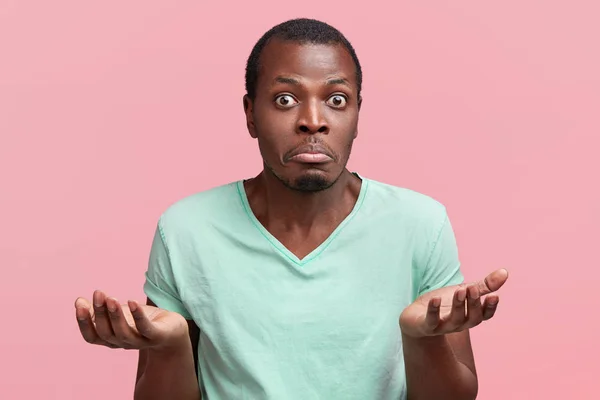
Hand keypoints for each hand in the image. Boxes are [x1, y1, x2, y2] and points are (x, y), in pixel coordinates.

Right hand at [74, 290, 188, 350]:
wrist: (172, 331)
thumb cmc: (140, 321)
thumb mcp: (118, 313)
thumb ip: (99, 310)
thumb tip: (78, 301)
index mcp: (111, 339)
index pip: (92, 337)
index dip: (84, 323)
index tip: (79, 305)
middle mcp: (123, 343)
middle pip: (106, 333)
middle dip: (100, 313)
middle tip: (98, 294)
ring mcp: (140, 341)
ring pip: (123, 332)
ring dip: (115, 315)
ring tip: (111, 298)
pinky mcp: (156, 336)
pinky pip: (146, 328)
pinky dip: (138, 316)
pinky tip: (132, 302)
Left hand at [399, 268, 508, 337]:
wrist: (415, 317)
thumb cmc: (443, 304)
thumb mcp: (463, 291)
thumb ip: (484, 285)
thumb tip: (505, 272)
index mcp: (469, 316)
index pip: (485, 315)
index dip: (490, 307)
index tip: (495, 296)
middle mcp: (459, 324)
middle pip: (472, 318)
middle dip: (473, 304)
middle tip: (473, 288)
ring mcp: (443, 327)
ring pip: (455, 320)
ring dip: (458, 305)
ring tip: (460, 291)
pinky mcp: (426, 326)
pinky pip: (431, 321)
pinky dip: (434, 311)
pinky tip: (435, 299)